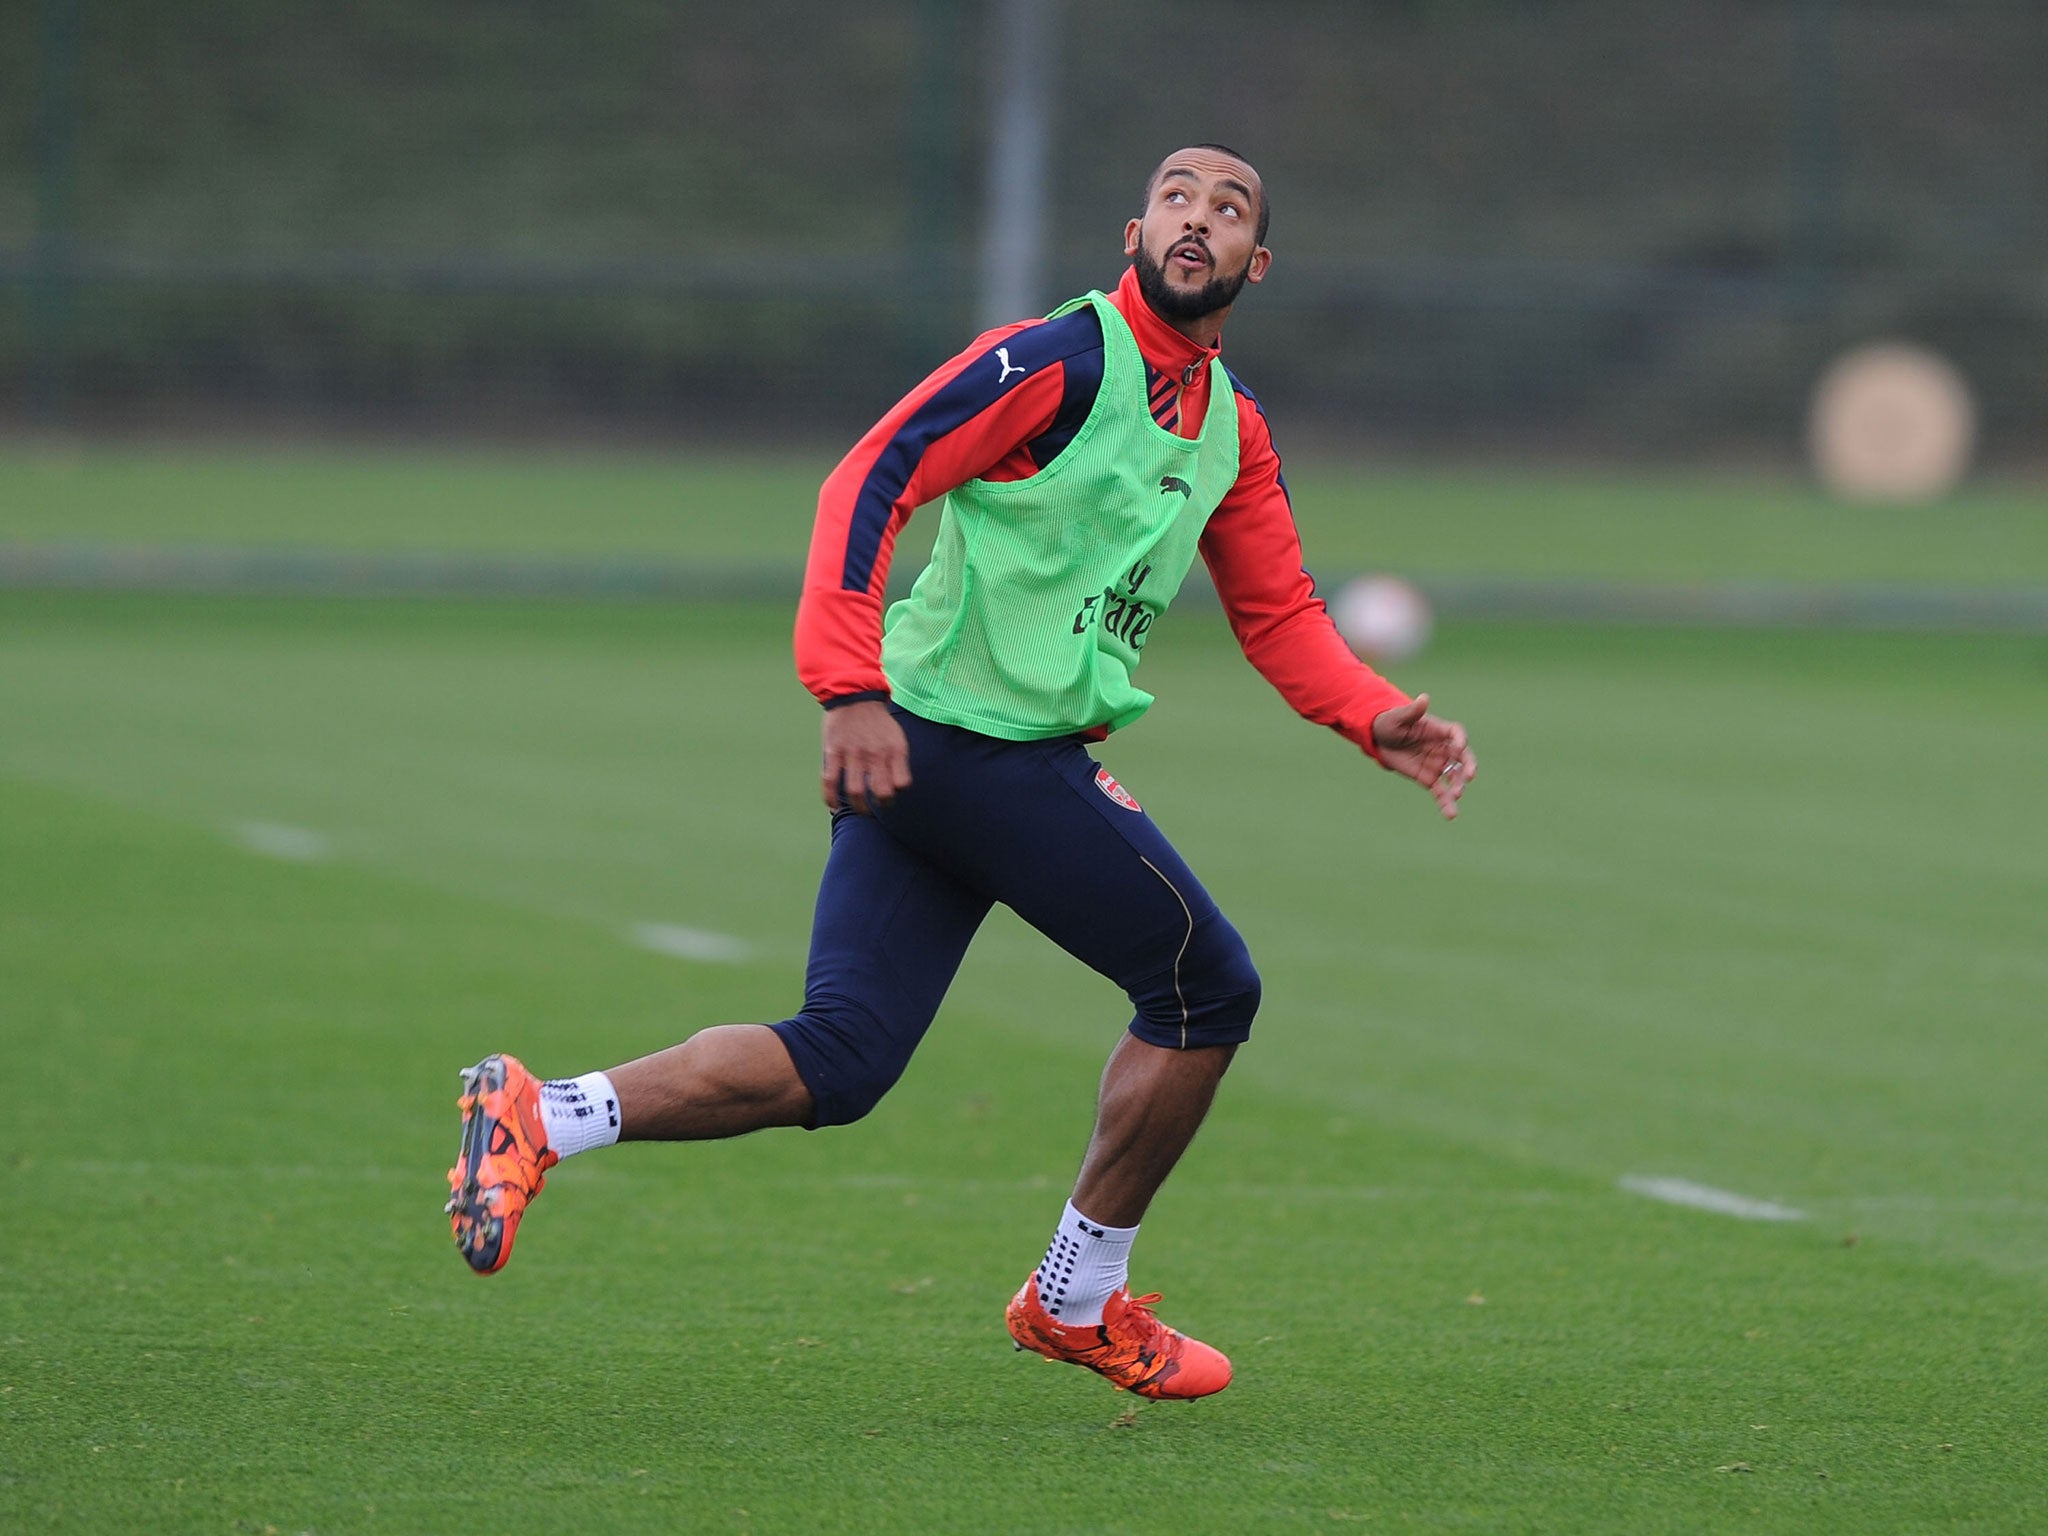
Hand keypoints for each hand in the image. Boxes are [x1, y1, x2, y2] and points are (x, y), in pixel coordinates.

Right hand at [820, 700, 911, 814]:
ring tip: (860, 810)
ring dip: (858, 807)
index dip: (897, 793)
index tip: (891, 795)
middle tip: (877, 807)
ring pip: (855, 791)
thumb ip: (898, 760)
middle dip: (880, 805)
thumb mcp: (896, 737)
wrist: (854, 695)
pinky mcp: (833, 751)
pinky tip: (834, 806)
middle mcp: (875, 753)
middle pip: (881, 791)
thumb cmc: (877, 721)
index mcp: (894, 749)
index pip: (902, 783)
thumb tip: (899, 788)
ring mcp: (853, 753)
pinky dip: (831, 798)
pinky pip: (830, 781)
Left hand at [1371, 693, 1475, 819]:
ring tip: (1456, 795)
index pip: (1456, 734)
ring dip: (1458, 785)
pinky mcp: (1429, 778)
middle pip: (1462, 757)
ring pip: (1454, 777)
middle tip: (1469, 776)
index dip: (1459, 741)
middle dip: (1467, 766)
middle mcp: (1442, 747)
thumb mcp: (1397, 716)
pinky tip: (1451, 815)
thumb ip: (1412, 711)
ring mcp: (1437, 764)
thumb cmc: (1389, 722)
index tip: (1457, 749)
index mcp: (1438, 730)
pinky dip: (1446, 803)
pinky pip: (1441, 792)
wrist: (1378, 739)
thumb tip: (1424, 698)